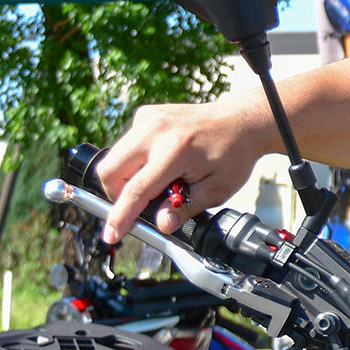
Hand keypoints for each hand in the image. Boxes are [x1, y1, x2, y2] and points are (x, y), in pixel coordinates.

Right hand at [95, 99, 267, 243]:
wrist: (240, 121)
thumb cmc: (232, 154)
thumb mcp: (216, 190)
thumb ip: (185, 209)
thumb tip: (162, 224)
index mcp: (175, 152)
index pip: (136, 190)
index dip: (121, 216)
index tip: (112, 234)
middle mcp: (155, 131)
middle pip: (109, 170)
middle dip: (117, 195)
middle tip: (138, 205)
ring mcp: (148, 119)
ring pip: (113, 157)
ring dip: (125, 177)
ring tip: (158, 181)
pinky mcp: (145, 115)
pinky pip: (126, 145)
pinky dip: (134, 160)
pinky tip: (159, 163)